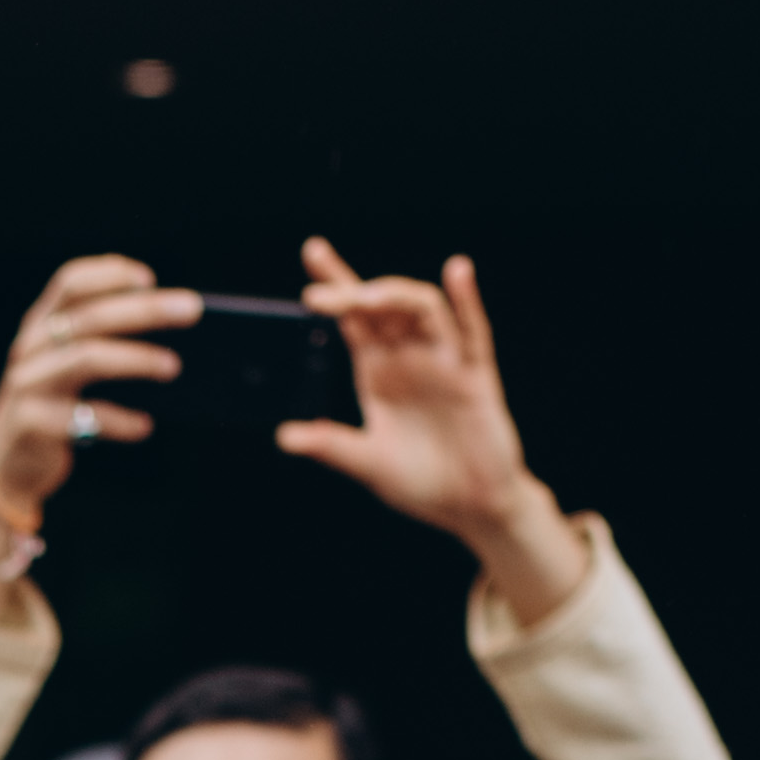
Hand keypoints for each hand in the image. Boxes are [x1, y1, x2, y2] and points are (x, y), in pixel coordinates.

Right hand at [0, 254, 199, 609]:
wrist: (7, 466)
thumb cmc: (54, 408)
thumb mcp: (66, 367)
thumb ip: (99, 341)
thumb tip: (169, 326)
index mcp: (40, 325)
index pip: (70, 283)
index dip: (108, 274)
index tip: (149, 279)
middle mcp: (30, 348)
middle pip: (90, 317)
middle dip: (144, 310)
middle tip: (191, 310)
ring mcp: (27, 385)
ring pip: (86, 358)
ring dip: (136, 359)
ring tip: (173, 367)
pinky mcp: (30, 425)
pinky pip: (82, 418)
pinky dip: (119, 420)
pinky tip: (145, 426)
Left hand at [281, 239, 595, 620]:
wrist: (470, 508)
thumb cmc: (421, 483)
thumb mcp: (369, 464)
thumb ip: (331, 447)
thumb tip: (284, 436)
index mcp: (378, 371)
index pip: (354, 317)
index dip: (337, 283)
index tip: (313, 251)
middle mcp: (409, 357)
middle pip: (382, 306)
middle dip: (352, 292)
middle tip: (319, 294)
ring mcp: (443, 362)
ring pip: (422, 310)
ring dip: (396, 296)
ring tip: (368, 298)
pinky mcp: (475, 376)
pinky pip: (473, 331)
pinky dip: (467, 301)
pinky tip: (458, 272)